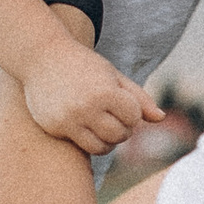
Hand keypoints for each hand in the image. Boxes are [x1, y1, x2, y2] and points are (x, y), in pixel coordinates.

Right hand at [20, 33, 150, 156]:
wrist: (42, 57)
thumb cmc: (84, 65)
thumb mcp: (113, 75)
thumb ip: (138, 97)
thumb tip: (161, 118)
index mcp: (105, 90)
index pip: (134, 116)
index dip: (132, 113)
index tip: (124, 105)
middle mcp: (87, 107)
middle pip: (120, 134)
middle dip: (123, 130)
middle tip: (116, 119)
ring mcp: (70, 119)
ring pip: (102, 147)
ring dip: (109, 141)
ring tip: (104, 127)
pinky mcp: (56, 127)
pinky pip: (83, 147)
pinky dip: (92, 142)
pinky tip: (89, 129)